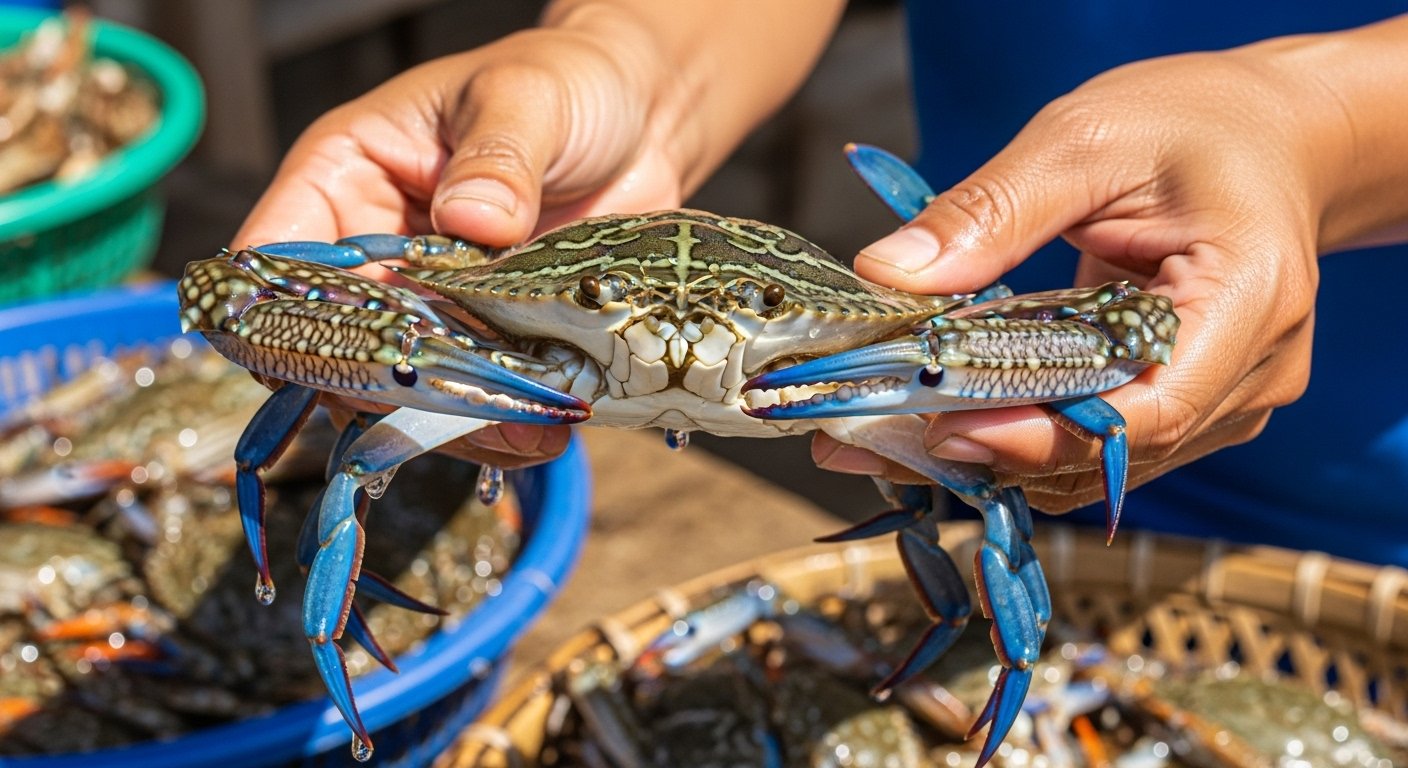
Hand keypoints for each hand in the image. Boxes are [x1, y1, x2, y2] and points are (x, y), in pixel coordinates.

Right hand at [231, 1, 841, 468]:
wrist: (642, 118)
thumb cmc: (564, 82)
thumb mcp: (527, 98)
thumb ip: (499, 156)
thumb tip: (472, 220)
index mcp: (346, 177)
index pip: (275, 258)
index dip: (287, 316)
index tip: (339, 359)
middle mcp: (374, 252)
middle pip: (337, 347)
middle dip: (386, 386)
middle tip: (448, 406)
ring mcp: (432, 306)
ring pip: (406, 390)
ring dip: (453, 419)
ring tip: (516, 429)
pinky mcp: (490, 339)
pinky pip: (475, 400)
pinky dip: (503, 423)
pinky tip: (544, 426)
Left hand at [815, 22, 1407, 510]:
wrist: (1266, 137)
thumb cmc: (1190, 123)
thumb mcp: (1083, 140)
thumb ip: (992, 209)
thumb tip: (889, 273)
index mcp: (1249, 295)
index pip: (1148, 408)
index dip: (1043, 436)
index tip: (945, 430)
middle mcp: (1253, 369)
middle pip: (1114, 449)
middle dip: (991, 451)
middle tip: (873, 439)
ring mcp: (1227, 398)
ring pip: (1099, 464)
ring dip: (994, 457)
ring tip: (886, 436)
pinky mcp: (1188, 404)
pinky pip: (1099, 443)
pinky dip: (1022, 439)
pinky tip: (944, 422)